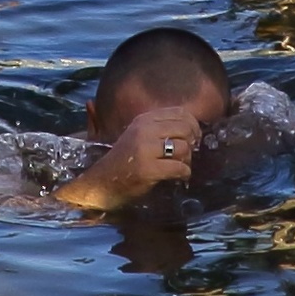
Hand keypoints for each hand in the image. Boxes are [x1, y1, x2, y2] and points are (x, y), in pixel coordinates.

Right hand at [54, 107, 201, 209]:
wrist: (101, 182)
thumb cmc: (122, 160)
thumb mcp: (135, 134)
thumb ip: (157, 125)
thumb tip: (188, 123)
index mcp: (144, 119)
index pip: (180, 113)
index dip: (193, 125)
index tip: (192, 138)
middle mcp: (144, 130)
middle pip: (185, 129)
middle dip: (192, 144)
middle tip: (188, 155)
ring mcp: (145, 149)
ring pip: (184, 148)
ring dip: (188, 161)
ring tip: (181, 167)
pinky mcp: (148, 169)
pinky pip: (179, 168)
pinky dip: (184, 174)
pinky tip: (179, 177)